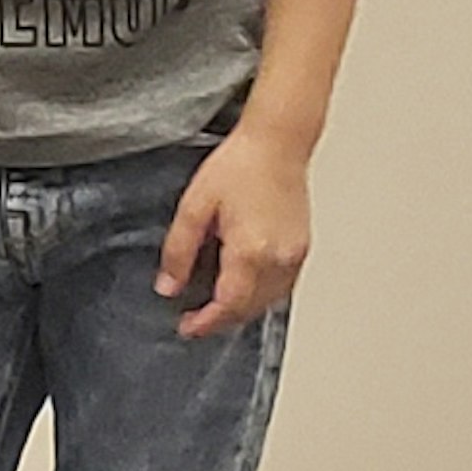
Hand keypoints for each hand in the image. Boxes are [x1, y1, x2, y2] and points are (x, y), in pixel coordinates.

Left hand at [159, 116, 311, 341]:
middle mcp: (278, 258)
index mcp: (251, 250)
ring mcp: (294, 254)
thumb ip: (179, 251)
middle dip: (222, 320)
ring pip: (268, 302)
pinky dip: (261, 296)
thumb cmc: (240, 164)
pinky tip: (243, 287)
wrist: (277, 142)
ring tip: (217, 306)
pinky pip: (282, 287)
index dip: (206, 323)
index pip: (228, 305)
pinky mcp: (302, 248)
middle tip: (197, 321)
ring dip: (242, 310)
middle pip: (249, 309)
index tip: (188, 328)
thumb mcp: (195, 206)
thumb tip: (169, 286)